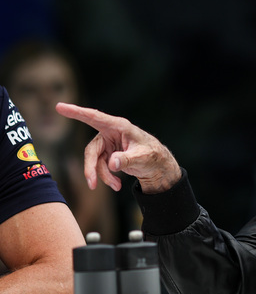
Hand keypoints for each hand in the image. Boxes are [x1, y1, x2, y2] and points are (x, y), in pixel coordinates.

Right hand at [55, 103, 181, 193]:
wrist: (158, 165)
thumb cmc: (153, 155)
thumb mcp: (143, 158)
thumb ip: (127, 159)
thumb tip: (112, 163)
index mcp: (119, 126)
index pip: (94, 117)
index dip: (77, 112)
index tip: (59, 106)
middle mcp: (111, 133)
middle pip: (91, 150)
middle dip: (91, 168)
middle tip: (92, 184)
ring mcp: (108, 144)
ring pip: (95, 161)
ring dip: (103, 176)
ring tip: (117, 186)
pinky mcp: (107, 154)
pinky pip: (99, 167)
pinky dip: (106, 177)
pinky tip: (117, 184)